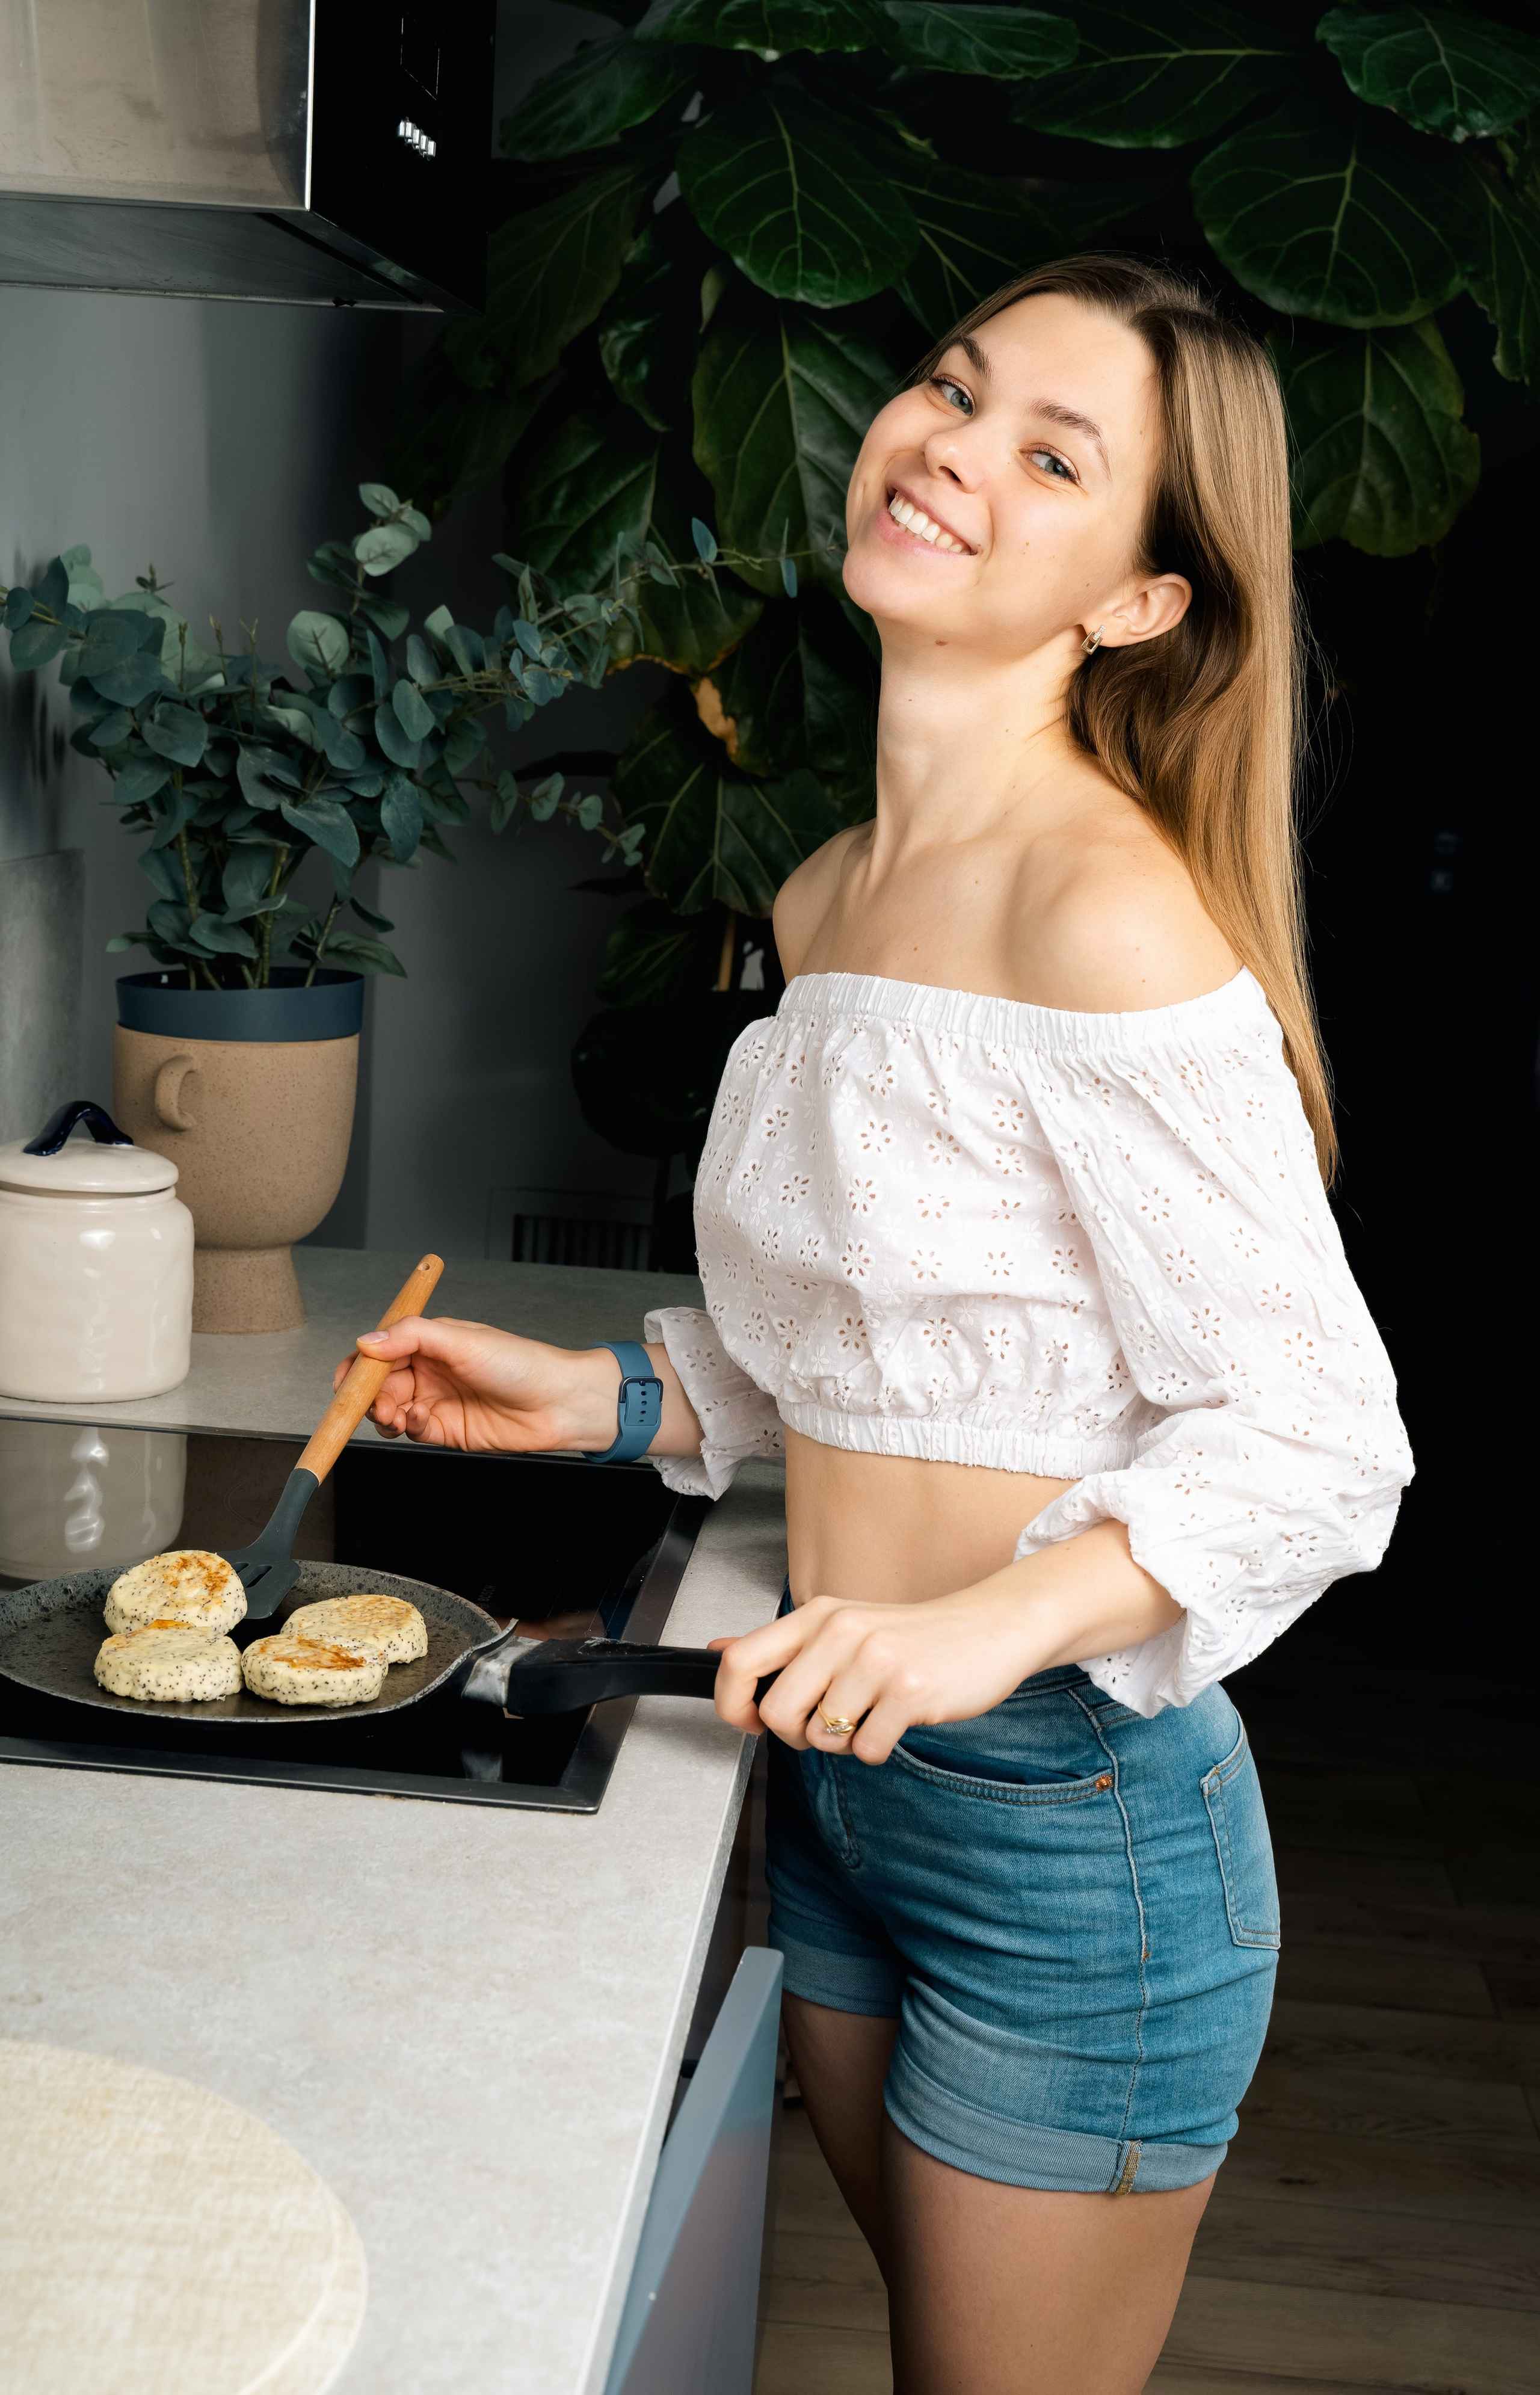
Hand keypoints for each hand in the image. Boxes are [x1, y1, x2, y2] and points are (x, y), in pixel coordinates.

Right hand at [333, 1317, 619, 1452]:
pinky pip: (412, 1430)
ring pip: (389, 1410)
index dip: (359, 1365)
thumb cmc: (521, 1363)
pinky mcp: (445, 1430)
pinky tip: (422, 1422)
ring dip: (384, 1415)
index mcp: (430, 1341)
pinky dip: (408, 1428)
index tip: (347, 1380)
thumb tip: (366, 1341)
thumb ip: (411, 1336)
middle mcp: (430, 1370)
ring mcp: (436, 1400)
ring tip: (396, 1417)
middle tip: (377, 1405)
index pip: (380, 1350)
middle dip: (369, 1396)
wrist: (558, 1403)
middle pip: (378, 1384)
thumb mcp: (462, 1340)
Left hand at [710, 1524, 1179, 1763]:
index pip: (740, 1662)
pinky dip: (878, 1748)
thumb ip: (783, 1644)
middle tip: (826, 1724)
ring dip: (844, 1741)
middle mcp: (842, 1632)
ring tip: (872, 1713)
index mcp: (818, 1615)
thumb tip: (718, 1651)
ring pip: (822, 1736)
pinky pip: (867, 1749)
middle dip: (795, 1735)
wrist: (990, 1627)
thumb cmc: (913, 1634)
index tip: (748, 1722)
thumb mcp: (842, 1625)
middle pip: (777, 1712)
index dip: (731, 1703)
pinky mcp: (911, 1691)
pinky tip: (897, 1720)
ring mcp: (877, 1661)